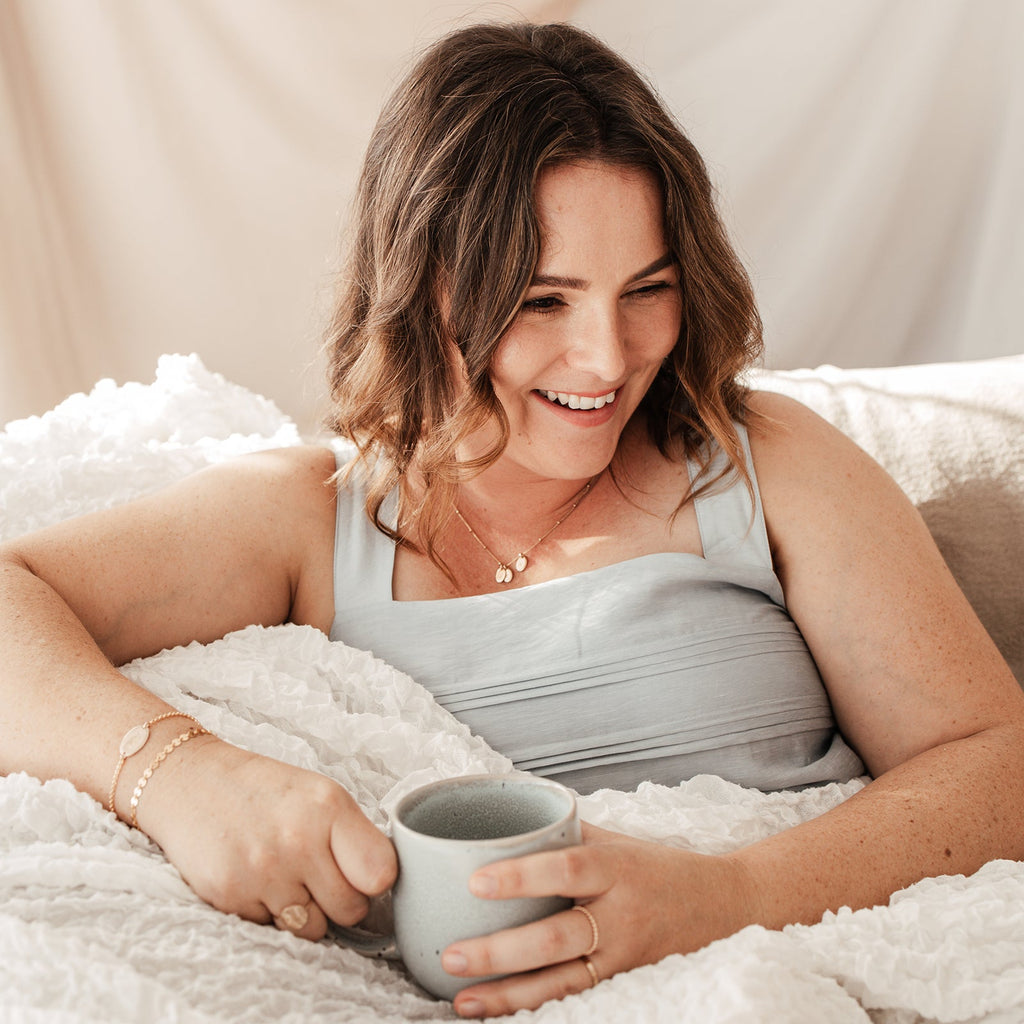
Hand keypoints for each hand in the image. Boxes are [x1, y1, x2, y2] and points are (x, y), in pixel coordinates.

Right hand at [136, 735, 397, 939]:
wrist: (191, 783)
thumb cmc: (264, 790)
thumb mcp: (319, 794)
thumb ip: (354, 836)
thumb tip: (385, 885)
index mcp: (329, 806)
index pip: (380, 873)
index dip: (374, 880)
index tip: (364, 874)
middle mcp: (298, 838)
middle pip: (350, 909)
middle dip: (339, 899)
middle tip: (318, 874)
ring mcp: (263, 870)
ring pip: (313, 929)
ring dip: (305, 912)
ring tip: (286, 875)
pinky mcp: (230, 894)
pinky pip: (272, 929)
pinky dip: (268, 912)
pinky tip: (255, 879)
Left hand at [441, 823, 756, 1017]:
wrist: (726, 907)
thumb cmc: (660, 867)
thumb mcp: (619, 840)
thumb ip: (565, 834)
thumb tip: (504, 819)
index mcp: (617, 867)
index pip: (566, 869)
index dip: (521, 876)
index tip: (475, 880)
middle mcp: (622, 916)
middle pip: (557, 939)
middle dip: (501, 952)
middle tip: (452, 954)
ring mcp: (625, 958)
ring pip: (563, 984)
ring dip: (508, 995)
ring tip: (461, 999)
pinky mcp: (626, 985)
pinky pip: (575, 1000)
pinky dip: (535, 1008)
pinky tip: (498, 1013)